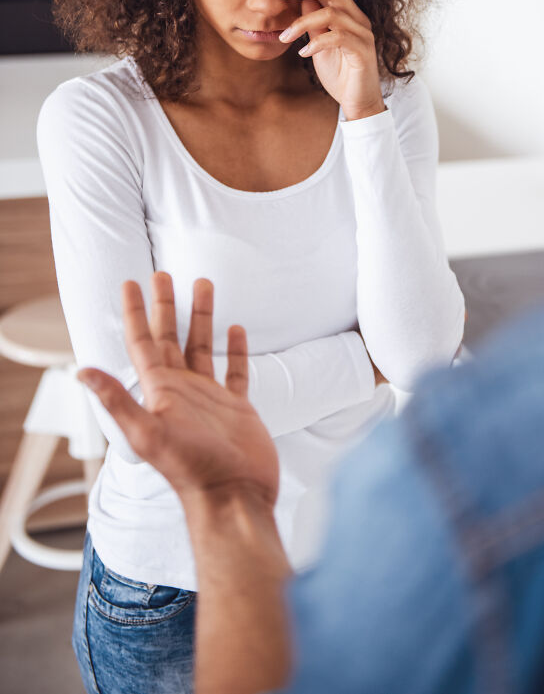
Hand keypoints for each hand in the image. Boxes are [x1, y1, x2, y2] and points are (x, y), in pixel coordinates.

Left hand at [78, 272, 278, 510]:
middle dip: (166, 305)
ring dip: (202, 317)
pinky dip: (235, 350)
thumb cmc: (192, 469)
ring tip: (204, 285)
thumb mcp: (149, 433)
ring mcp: (210, 397)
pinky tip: (236, 330)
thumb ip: (118, 401)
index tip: (131, 282)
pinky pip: (234, 371)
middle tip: (163, 274)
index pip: (143, 342)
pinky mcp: (237, 407)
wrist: (234, 496)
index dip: (134, 312)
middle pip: (170, 337)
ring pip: (202, 347)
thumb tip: (82, 371)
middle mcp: (182, 390)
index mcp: (160, 391)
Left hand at [276, 0, 385, 120]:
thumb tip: (301, 1)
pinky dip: (317, 43)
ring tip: (285, 36)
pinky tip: (303, 53)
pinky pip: (338, 38)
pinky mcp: (363, 51)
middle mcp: (360, 20)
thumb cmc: (340, 74)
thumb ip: (314, 24)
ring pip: (332, 15)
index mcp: (350, 15)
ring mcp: (363, 35)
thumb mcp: (320, 44)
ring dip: (303, 23)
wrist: (358, 102)